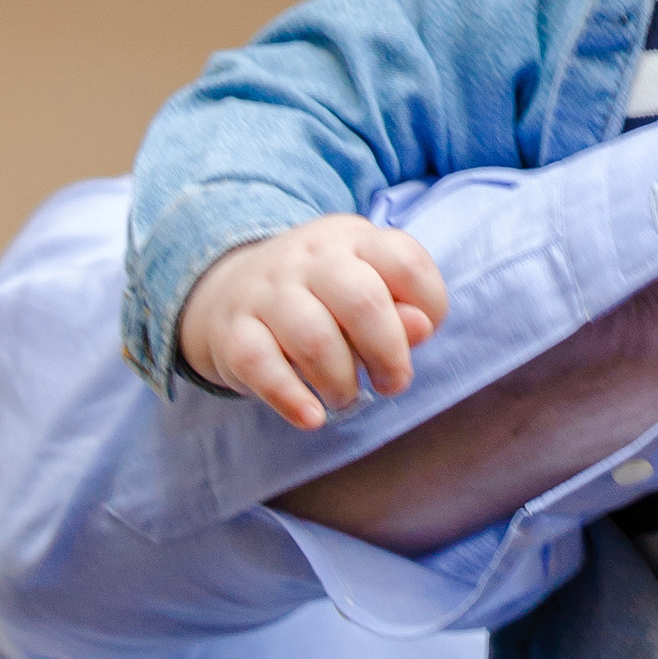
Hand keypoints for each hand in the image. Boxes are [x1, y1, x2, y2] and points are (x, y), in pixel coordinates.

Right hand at [180, 214, 447, 429]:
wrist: (228, 289)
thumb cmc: (322, 300)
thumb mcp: (370, 291)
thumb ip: (403, 310)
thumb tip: (421, 328)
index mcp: (353, 241)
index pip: (406, 262)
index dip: (429, 307)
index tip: (418, 335)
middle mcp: (309, 257)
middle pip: (363, 301)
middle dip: (388, 355)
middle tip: (389, 383)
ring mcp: (266, 291)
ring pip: (314, 338)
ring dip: (341, 382)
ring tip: (344, 395)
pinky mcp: (231, 330)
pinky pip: (259, 364)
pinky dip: (290, 398)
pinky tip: (311, 417)